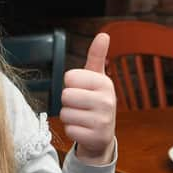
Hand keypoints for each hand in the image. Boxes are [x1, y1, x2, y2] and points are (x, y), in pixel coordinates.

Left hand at [60, 33, 115, 164]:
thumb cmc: (95, 100)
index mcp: (105, 83)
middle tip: (81, 105)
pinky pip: (68, 129)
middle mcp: (107, 101)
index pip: (69, 77)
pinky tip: (83, 129)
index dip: (70, 84)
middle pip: (65, 95)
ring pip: (65, 113)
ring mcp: (103, 121)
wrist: (102, 134)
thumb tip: (103, 34)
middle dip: (68, 101)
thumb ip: (96, 56)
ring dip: (69, 116)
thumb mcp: (96, 77)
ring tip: (82, 117)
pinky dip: (72, 130)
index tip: (81, 88)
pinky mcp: (95, 138)